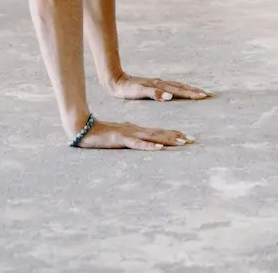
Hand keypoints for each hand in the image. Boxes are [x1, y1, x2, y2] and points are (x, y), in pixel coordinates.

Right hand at [73, 118, 192, 149]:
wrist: (84, 129)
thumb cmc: (102, 133)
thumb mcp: (121, 134)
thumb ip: (133, 136)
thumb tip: (144, 139)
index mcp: (137, 130)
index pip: (159, 132)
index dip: (174, 134)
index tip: (188, 138)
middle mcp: (136, 130)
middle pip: (160, 134)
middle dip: (177, 137)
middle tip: (192, 140)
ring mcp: (130, 134)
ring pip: (153, 137)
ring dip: (168, 139)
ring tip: (182, 142)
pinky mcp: (122, 139)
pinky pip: (138, 144)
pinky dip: (150, 145)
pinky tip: (160, 148)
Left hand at [108, 73, 209, 101]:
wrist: (116, 81)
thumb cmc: (127, 89)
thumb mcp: (139, 92)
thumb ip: (154, 94)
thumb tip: (169, 96)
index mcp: (159, 86)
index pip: (179, 90)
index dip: (191, 94)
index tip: (203, 96)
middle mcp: (161, 83)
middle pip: (181, 87)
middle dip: (194, 91)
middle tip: (207, 94)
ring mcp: (158, 83)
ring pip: (177, 86)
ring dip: (189, 89)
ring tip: (198, 92)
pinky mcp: (154, 85)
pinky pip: (171, 86)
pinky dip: (180, 89)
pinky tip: (180, 91)